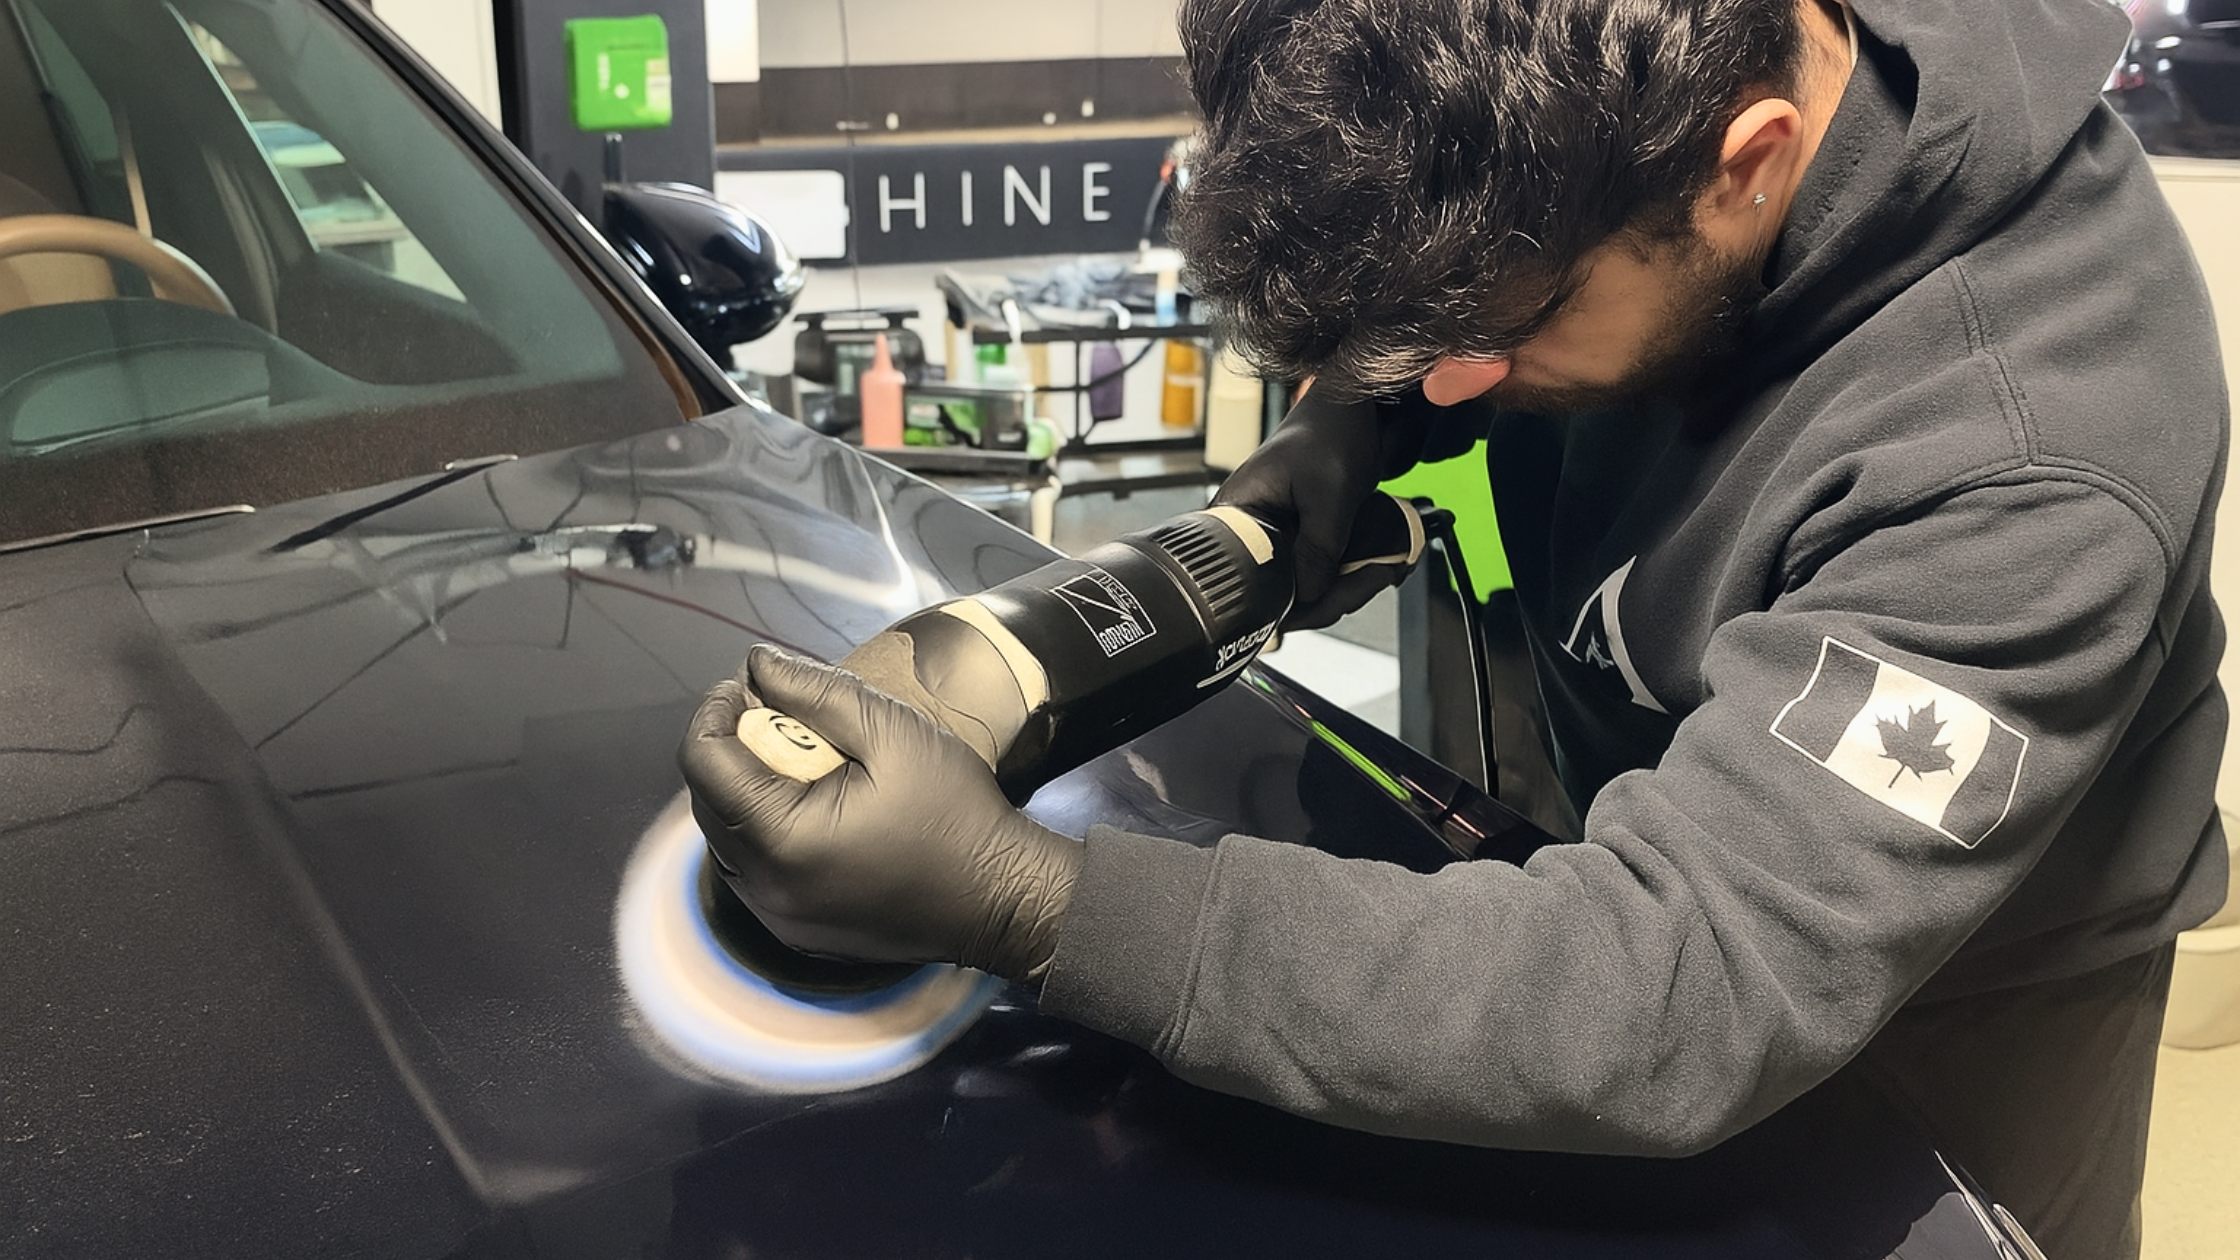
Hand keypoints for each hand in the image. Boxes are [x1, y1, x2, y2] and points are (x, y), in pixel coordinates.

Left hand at [677, 645, 1081, 981]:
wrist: (1003, 899)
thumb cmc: (955, 812)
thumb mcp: (892, 732)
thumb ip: (816, 691)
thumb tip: (756, 662)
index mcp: (780, 841)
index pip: (703, 762)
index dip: (716, 710)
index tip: (752, 682)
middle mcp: (763, 890)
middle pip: (708, 800)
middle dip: (733, 747)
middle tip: (784, 717)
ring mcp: (778, 918)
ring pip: (727, 836)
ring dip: (748, 790)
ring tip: (804, 761)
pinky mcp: (798, 930)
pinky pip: (754, 869)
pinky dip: (767, 828)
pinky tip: (814, 807)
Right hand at [1213, 382, 1471, 628]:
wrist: (1350, 412)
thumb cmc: (1329, 434)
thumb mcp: (1328, 494)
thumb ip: (1318, 549)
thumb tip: (1310, 597)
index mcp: (1237, 519)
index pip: (1250, 585)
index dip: (1292, 602)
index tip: (1334, 593)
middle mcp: (1251, 535)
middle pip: (1283, 596)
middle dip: (1334, 595)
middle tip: (1377, 574)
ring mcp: (1277, 540)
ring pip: (1308, 590)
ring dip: (1351, 586)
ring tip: (1386, 564)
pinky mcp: (1300, 541)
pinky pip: (1322, 575)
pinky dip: (1352, 575)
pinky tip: (1380, 562)